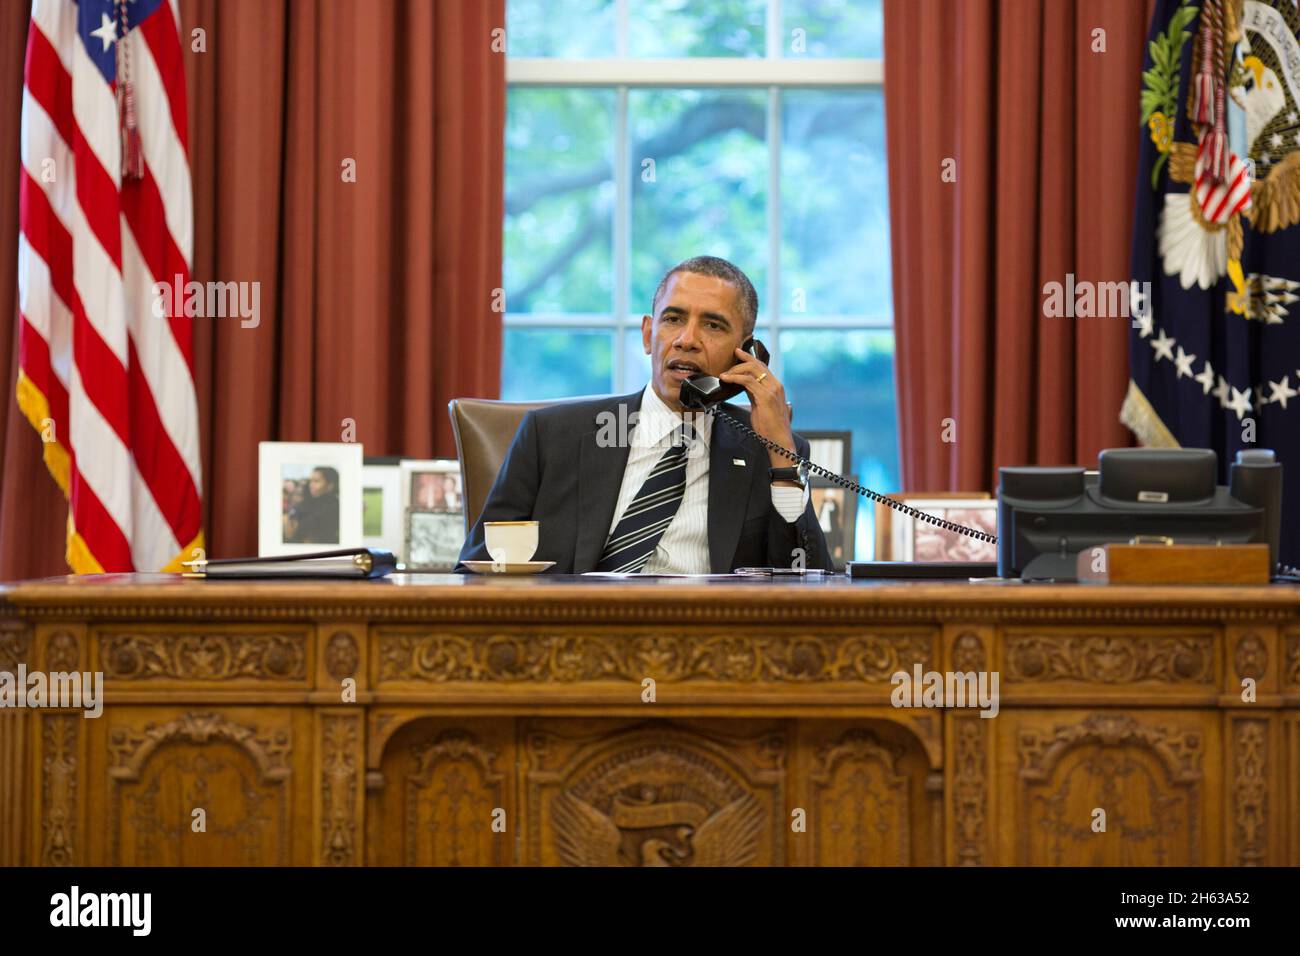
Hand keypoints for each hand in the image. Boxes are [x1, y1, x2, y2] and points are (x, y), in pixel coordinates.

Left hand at [719, 346, 796, 471]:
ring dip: (736, 369)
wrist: (779, 441)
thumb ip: (756, 395)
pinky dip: (735, 378)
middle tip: (730, 359)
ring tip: (725, 374)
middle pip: (757, 364)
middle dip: (742, 359)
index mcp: (776, 387)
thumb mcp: (761, 406)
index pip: (763, 367)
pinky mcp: (765, 397)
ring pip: (752, 370)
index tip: (739, 353)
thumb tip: (746, 388)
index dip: (750, 358)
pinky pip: (747, 381)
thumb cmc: (770, 428)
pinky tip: (726, 379)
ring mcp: (772, 390)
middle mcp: (776, 385)